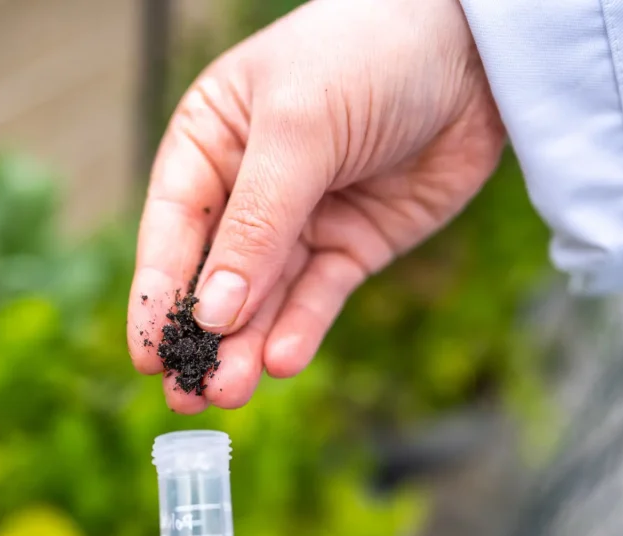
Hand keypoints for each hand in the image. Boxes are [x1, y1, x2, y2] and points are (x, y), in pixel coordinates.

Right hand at [127, 0, 504, 413]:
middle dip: (201, 336)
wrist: (476, 52)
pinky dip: (302, 328)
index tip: (146, 353)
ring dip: (246, 346)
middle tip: (186, 395)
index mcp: (210, 142)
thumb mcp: (299, 130)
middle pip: (213, 275)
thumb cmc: (368, 55)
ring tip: (229, 392)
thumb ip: (257, 225)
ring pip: (264, 297)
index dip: (156, 293)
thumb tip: (213, 312)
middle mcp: (247, 187)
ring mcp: (301, 220)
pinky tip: (282, 360)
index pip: (171, 227)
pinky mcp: (351, 246)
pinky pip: (318, 295)